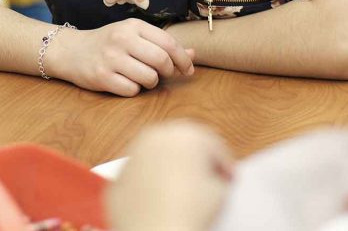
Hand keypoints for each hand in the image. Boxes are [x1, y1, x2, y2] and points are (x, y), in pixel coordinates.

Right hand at [47, 18, 194, 95]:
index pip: (168, 43)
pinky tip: (124, 82)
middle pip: (161, 60)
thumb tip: (193, 53)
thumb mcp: (133, 36)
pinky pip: (132, 90)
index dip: (183, 59)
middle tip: (163, 74)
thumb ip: (161, 44)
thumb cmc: (109, 44)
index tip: (187, 70)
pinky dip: (134, 90)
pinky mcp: (102, 76)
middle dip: (168, 72)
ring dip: (151, 83)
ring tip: (141, 77)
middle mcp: (121, 39)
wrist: (71, 51)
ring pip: (149, 78)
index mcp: (132, 26)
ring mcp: (110, 58)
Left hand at [108, 121, 233, 230]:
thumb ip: (219, 177)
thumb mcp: (221, 192)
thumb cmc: (191, 212)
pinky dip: (149, 184)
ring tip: (184, 194)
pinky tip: (161, 203)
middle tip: (209, 184)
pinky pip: (139, 175)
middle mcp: (154, 136)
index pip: (213, 144)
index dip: (225, 165)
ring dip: (170, 169)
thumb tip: (213, 180)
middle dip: (196, 162)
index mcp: (185, 134)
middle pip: (182, 145)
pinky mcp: (118, 176)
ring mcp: (131, 154)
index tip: (228, 181)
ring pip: (157, 157)